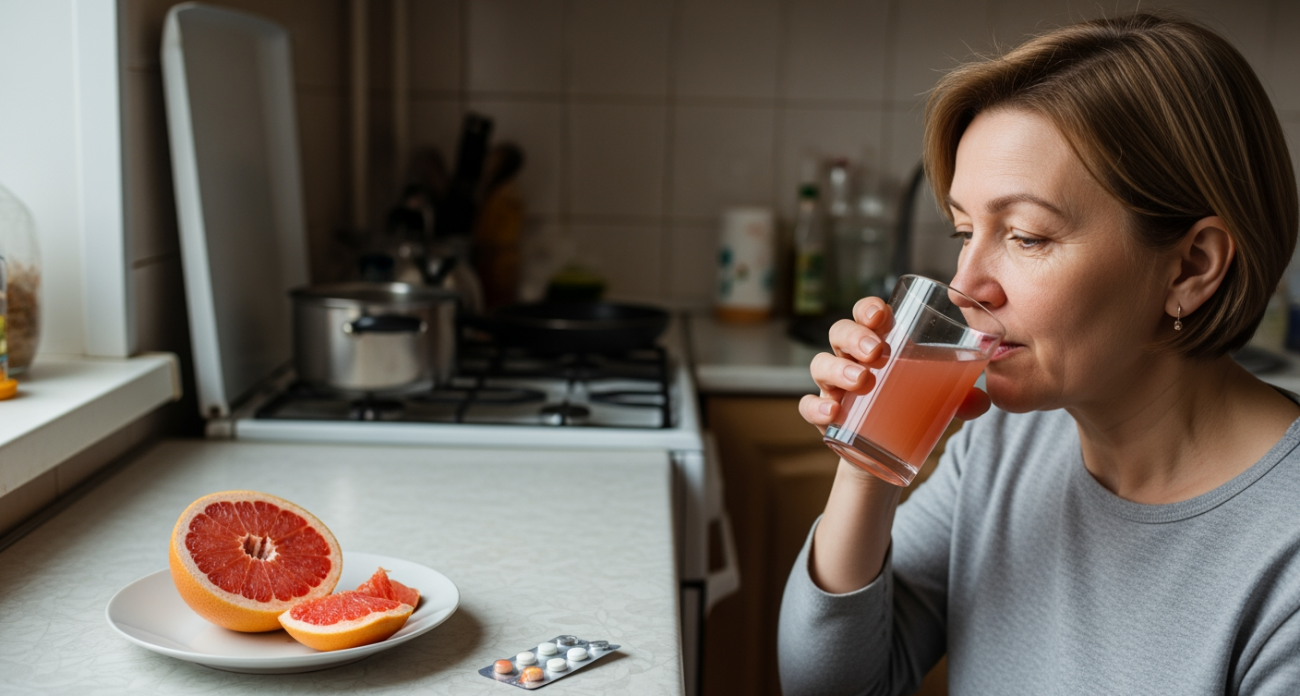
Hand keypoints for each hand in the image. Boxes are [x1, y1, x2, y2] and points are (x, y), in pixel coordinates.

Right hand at [798, 297, 990, 432]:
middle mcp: (850, 360)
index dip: (867, 308)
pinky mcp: (825, 417)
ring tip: (861, 382)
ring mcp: (834, 387)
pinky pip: (808, 406)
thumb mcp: (940, 402)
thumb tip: (981, 399)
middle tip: (875, 353)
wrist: (886, 456)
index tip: (880, 315)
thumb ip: (962, 398)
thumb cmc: (911, 411)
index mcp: (878, 344)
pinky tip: (832, 413)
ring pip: (821, 364)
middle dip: (854, 337)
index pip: (865, 314)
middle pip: (839, 333)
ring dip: (838, 369)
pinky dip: (815, 406)